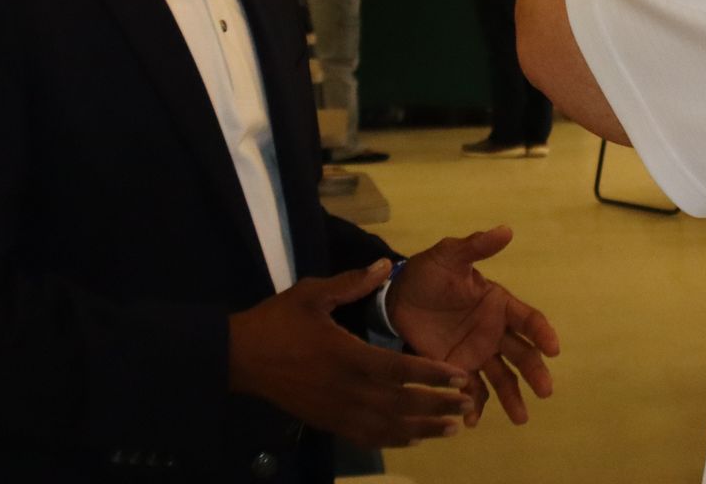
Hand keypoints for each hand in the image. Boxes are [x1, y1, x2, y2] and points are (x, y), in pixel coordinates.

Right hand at [228, 261, 474, 447]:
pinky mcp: (326, 422)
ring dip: (422, 427)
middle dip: (437, 404)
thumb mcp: (312, 293)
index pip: (399, 370)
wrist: (238, 358)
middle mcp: (346, 388)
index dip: (432, 374)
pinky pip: (364, 436)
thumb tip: (386, 265)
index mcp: (347, 355)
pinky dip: (392, 439)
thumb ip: (352, 283)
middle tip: (467, 404)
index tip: (460, 376)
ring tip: (452, 427)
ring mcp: (336, 410)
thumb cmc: (277, 322)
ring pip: (387, 426)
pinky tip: (413, 439)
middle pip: (401, 403)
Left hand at [388, 226, 559, 426]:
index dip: (542, 333)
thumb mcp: (448, 255)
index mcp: (498, 304)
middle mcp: (494, 331)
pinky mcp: (456, 369)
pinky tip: (471, 421)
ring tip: (520, 419)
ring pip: (502, 378)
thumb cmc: (427, 273)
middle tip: (545, 392)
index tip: (553, 349)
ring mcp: (477, 353)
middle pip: (522, 354)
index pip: (528, 319)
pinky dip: (474, 406)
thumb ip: (476, 246)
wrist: (394, 298)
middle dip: (535, 372)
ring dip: (512, 398)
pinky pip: (471, 390)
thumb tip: (506, 229)